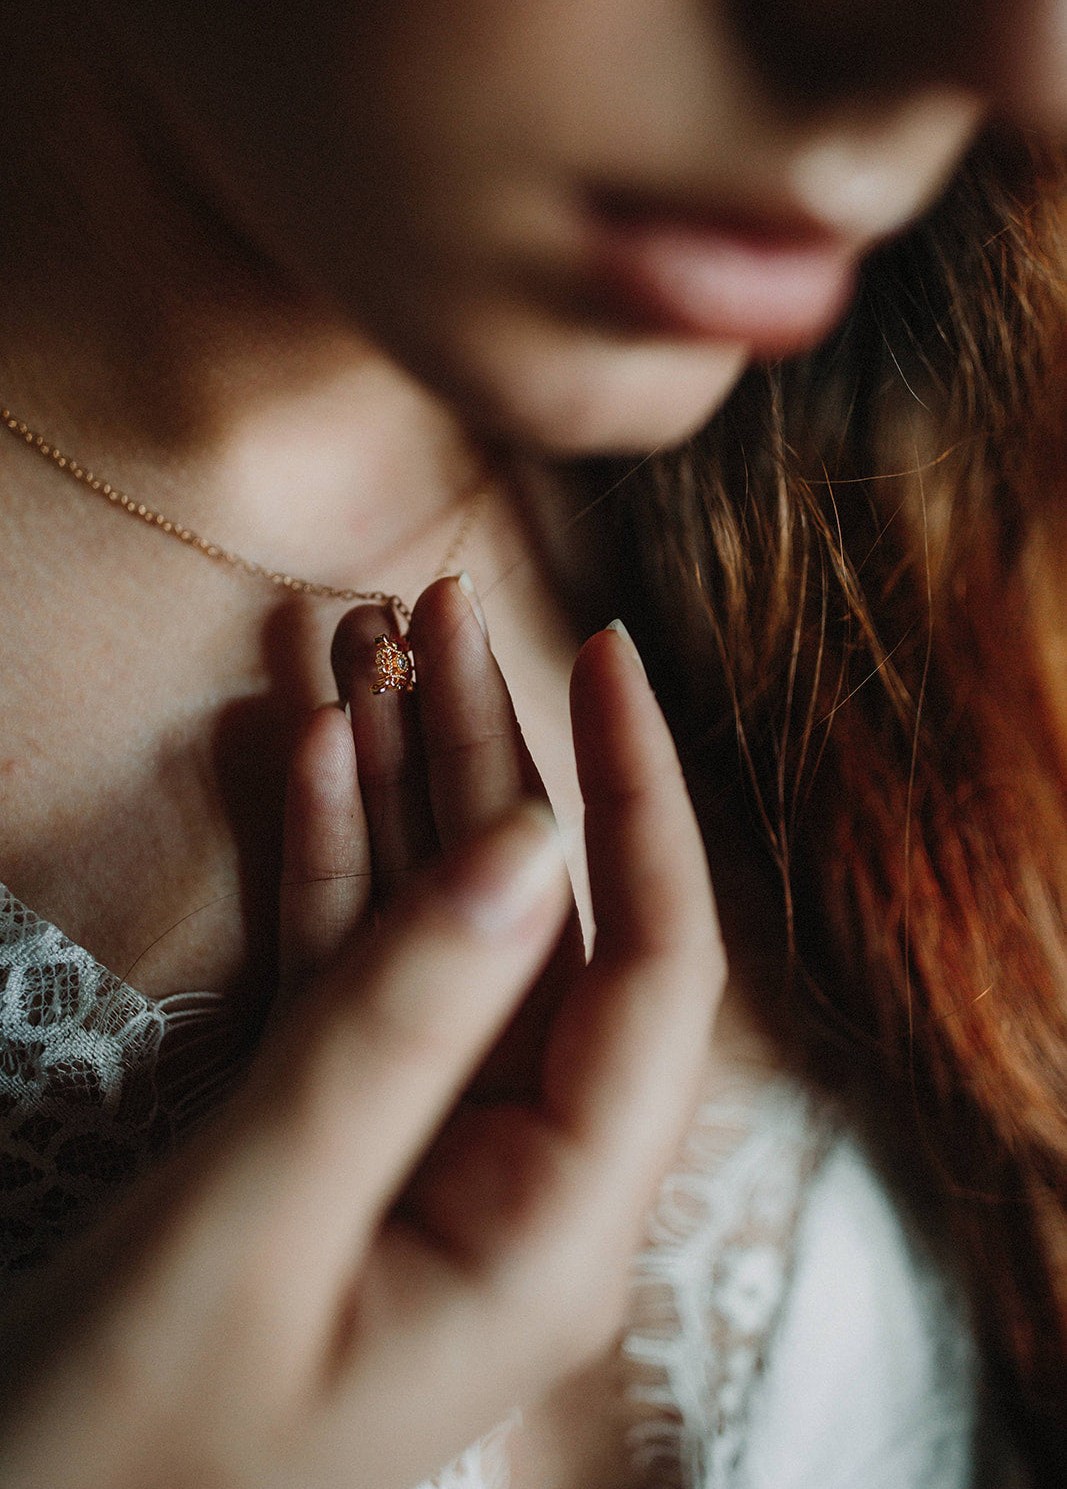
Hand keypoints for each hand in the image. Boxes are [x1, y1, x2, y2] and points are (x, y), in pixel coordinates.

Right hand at [0, 579, 723, 1488]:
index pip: (656, 972)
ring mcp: (431, 1150)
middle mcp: (519, 1178)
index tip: (608, 656)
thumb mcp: (263, 1222)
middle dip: (500, 759)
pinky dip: (342, 865)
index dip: (643, 799)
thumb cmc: (123, 1442)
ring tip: (375, 649)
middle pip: (544, 924)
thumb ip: (402, 1029)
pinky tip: (327, 758)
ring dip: (411, 788)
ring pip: (447, 931)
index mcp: (552, 1226)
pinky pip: (362, 972)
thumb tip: (533, 847)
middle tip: (446, 607)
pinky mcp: (342, 1135)